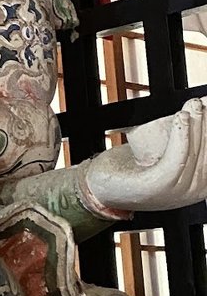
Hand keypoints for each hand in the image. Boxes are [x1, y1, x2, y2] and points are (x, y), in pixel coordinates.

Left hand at [84, 97, 206, 214]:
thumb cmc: (131, 170)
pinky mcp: (156, 187)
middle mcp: (190, 193)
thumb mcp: (163, 158)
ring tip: (193, 105)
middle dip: (206, 124)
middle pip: (206, 153)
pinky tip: (181, 118)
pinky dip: (181, 137)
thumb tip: (199, 111)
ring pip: (192, 154)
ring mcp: (174, 193)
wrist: (98, 187)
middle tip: (201, 102)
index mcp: (197, 186)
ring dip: (195, 125)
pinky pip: (176, 160)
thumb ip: (183, 146)